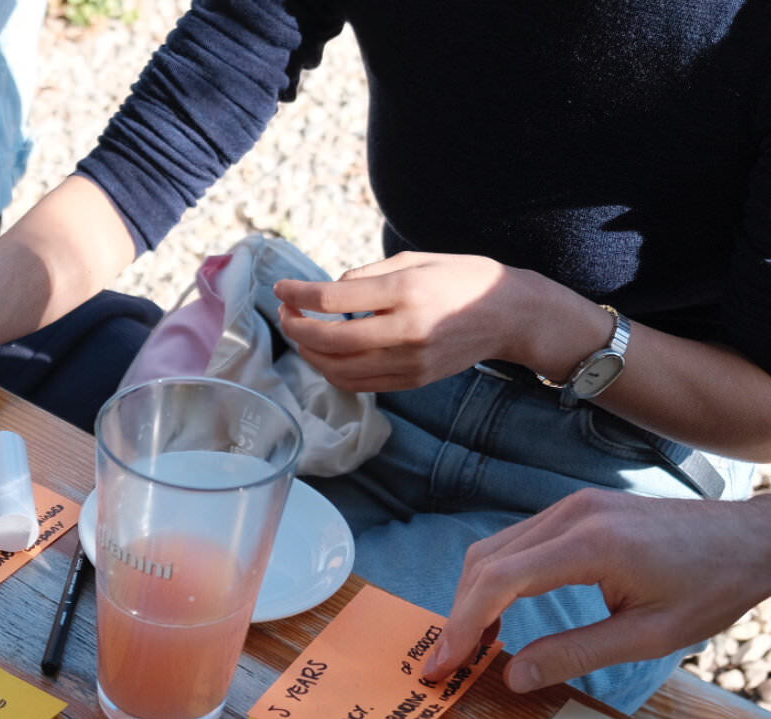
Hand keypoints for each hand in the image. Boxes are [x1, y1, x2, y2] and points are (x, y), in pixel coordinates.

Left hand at [273, 251, 547, 392]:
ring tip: (301, 333)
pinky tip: (325, 355)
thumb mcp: (416, 259)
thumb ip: (367, 275)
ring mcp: (410, 361)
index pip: (334, 300)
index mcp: (407, 292)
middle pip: (330, 340)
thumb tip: (327, 292)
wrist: (511, 315)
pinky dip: (332, 371)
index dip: (298, 295)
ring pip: (339, 369)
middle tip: (284, 312)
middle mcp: (407, 330)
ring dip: (309, 354)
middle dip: (296, 327)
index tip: (280, 288)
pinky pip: (359, 383)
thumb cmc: (462, 278)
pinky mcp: (413, 381)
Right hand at [424, 489, 770, 692]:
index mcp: (591, 546)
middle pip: (485, 562)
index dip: (461, 625)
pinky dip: (495, 578)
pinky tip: (496, 612)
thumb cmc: (712, 586)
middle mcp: (573, 516)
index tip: (442, 665)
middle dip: (457, 615)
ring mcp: (572, 507)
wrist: (751, 539)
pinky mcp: (577, 510)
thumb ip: (576, 654)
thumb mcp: (651, 636)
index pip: (498, 581)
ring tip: (467, 644)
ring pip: (494, 549)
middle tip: (443, 664)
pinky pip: (517, 542)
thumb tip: (512, 676)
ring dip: (472, 596)